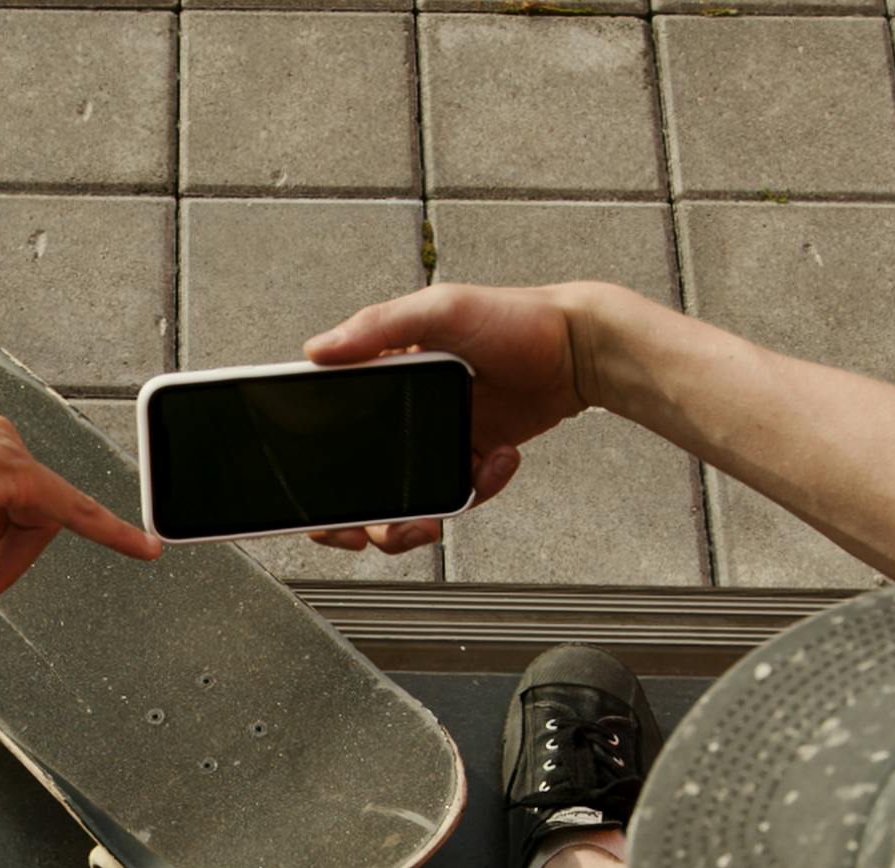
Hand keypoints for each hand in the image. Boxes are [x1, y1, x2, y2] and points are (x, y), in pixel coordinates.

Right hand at [298, 282, 602, 555]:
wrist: (579, 348)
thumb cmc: (515, 316)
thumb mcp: (440, 309)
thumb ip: (377, 326)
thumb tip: (318, 349)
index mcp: (380, 372)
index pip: (327, 427)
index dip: (315, 477)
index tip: (322, 510)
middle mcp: (401, 410)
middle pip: (360, 482)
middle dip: (361, 520)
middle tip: (372, 532)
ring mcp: (435, 437)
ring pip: (406, 500)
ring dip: (414, 520)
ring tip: (432, 517)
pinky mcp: (470, 455)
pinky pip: (457, 493)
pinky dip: (478, 487)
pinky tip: (496, 459)